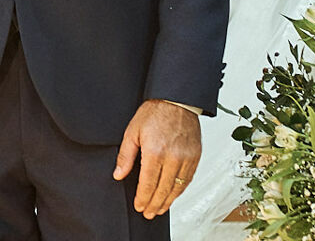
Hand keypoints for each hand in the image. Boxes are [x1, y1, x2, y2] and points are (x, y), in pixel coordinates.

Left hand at [113, 99, 200, 219]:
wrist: (177, 100)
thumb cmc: (154, 112)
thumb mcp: (132, 131)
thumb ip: (126, 156)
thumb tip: (119, 175)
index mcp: (155, 151)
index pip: (148, 183)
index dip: (143, 198)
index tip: (139, 206)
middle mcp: (173, 157)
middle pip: (163, 189)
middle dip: (154, 204)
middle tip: (148, 213)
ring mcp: (186, 158)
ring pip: (178, 188)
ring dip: (168, 201)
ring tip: (159, 209)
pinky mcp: (195, 156)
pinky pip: (188, 179)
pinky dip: (180, 191)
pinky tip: (173, 195)